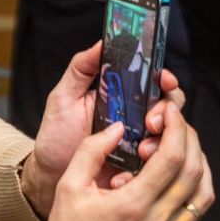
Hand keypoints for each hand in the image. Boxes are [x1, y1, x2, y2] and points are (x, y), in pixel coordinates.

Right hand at [22, 105, 212, 220]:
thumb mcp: (67, 189)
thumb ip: (92, 152)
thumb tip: (118, 127)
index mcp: (133, 205)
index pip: (171, 157)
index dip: (177, 128)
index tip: (172, 113)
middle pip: (193, 170)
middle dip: (190, 139)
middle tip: (179, 124)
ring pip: (204, 192)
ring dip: (200, 164)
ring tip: (186, 147)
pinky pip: (196, 211)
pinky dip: (196, 188)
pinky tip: (182, 177)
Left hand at [24, 43, 184, 218]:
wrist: (49, 177)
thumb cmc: (56, 137)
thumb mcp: (63, 98)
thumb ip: (81, 69)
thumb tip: (102, 42)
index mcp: (123, 96)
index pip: (154, 82)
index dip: (164, 78)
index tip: (164, 79)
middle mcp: (136, 117)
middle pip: (170, 105)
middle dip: (167, 110)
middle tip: (151, 121)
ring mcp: (141, 141)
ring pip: (170, 132)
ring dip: (162, 138)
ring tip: (143, 149)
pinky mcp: (141, 165)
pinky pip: (161, 160)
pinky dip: (156, 161)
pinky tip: (138, 165)